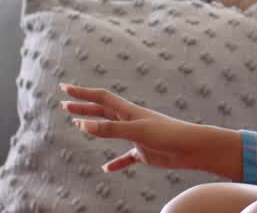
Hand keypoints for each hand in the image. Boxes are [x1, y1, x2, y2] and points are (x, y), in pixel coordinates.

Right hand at [59, 83, 239, 179]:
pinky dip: (115, 162)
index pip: (101, 98)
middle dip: (83, 106)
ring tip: (77, 124)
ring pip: (110, 130)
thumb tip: (82, 124)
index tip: (65, 88)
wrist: (193, 148)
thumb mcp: (136, 131)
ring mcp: (137, 136)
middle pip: (102, 111)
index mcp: (129, 111)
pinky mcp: (144, 152)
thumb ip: (110, 129)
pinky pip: (125, 157)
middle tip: (64, 104)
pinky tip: (107, 169)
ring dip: (94, 127)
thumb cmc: (168, 135)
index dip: (82, 93)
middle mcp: (131, 120)